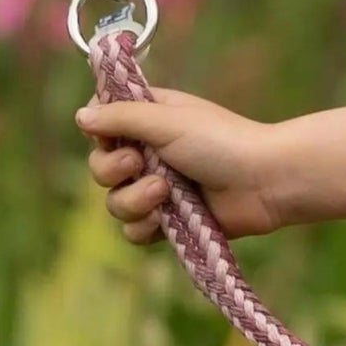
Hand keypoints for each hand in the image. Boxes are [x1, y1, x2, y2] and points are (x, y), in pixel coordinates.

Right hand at [76, 87, 284, 245]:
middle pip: (100, 166)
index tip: (110, 133)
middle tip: (138, 164)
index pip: (103, 122)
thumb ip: (122, 117)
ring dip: (134, 200)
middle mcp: (150, 151)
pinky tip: (168, 218)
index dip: (99, 130)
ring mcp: (159, 188)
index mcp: (151, 118)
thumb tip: (80, 115)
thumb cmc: (222, 141)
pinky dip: (146, 226)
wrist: (265, 182)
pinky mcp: (169, 221)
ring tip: (166, 193)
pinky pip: (133, 231)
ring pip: (114, 203)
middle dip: (112, 170)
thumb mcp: (168, 121)